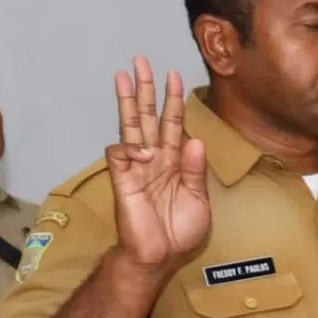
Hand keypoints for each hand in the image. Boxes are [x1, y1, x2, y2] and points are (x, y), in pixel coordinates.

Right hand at [106, 62, 215, 273]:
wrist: (159, 256)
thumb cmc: (178, 232)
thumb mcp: (198, 200)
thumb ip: (195, 170)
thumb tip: (194, 139)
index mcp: (174, 162)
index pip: (173, 123)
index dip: (173, 100)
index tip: (174, 75)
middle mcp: (154, 158)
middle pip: (148, 116)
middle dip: (146, 88)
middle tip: (142, 60)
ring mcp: (137, 166)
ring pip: (130, 126)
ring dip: (128, 101)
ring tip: (124, 75)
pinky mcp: (122, 178)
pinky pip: (119, 153)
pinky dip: (129, 147)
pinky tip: (142, 152)